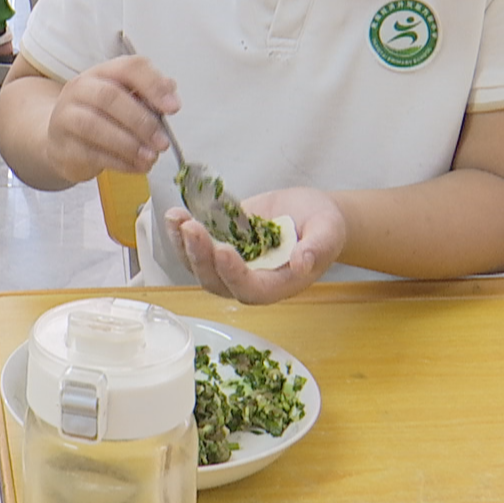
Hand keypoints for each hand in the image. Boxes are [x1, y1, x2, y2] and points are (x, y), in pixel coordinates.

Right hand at [44, 55, 179, 182]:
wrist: (61, 140)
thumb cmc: (100, 117)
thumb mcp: (125, 101)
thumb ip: (148, 95)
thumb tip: (170, 90)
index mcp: (102, 73)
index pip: (128, 67)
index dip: (153, 85)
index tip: (174, 108)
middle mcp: (80, 89)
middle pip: (109, 96)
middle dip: (141, 121)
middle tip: (162, 143)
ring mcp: (65, 117)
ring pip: (94, 126)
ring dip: (128, 144)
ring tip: (151, 158)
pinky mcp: (63, 146)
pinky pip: (90, 154)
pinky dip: (119, 162)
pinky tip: (137, 167)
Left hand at [167, 187, 346, 304]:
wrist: (309, 213)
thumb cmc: (324, 225)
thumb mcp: (329, 231)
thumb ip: (318, 247)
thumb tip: (302, 263)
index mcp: (277, 284)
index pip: (250, 289)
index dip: (234, 275)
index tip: (224, 250)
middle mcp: (248, 280)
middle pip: (216, 281)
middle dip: (201, 256)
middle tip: (192, 228)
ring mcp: (229, 265)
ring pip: (198, 266)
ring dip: (182, 245)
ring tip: (176, 218)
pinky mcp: (218, 245)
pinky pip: (194, 247)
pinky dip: (181, 233)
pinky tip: (175, 215)